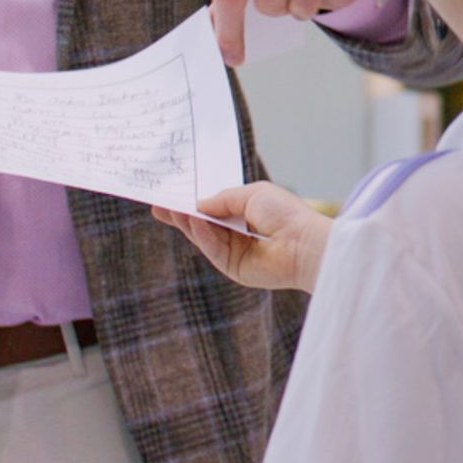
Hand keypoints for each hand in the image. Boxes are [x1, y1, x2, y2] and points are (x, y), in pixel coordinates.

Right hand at [153, 183, 333, 292]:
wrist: (304, 242)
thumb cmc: (285, 214)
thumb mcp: (251, 194)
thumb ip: (222, 199)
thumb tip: (198, 204)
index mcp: (245, 214)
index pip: (212, 210)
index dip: (192, 203)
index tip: (170, 196)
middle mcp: (238, 234)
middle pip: (202, 225)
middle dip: (181, 215)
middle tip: (157, 205)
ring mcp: (235, 252)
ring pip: (203, 237)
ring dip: (186, 223)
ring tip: (169, 209)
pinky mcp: (234, 268)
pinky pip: (212, 250)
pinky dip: (202, 235)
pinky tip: (194, 221)